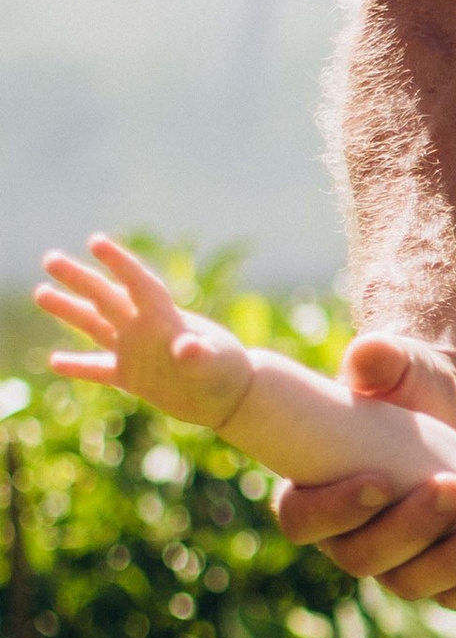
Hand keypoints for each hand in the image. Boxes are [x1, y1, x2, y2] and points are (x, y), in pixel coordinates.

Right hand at [36, 238, 253, 427]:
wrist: (233, 395)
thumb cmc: (229, 373)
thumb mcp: (216, 364)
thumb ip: (199, 356)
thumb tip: (187, 348)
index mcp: (165, 319)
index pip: (138, 285)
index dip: (120, 263)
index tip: (96, 242)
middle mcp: (144, 328)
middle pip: (106, 297)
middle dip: (79, 279)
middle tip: (49, 258)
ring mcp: (135, 351)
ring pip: (95, 326)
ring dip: (68, 310)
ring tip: (39, 292)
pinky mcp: (132, 377)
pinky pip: (98, 369)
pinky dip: (78, 366)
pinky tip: (53, 362)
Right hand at [272, 332, 455, 611]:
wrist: (453, 415)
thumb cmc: (409, 386)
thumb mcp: (398, 366)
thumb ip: (379, 361)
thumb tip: (369, 357)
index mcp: (312, 490)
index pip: (303, 519)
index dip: (336, 509)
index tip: (381, 481)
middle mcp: (344, 536)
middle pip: (363, 558)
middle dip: (410, 530)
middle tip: (454, 492)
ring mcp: (392, 562)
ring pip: (411, 584)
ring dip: (452, 564)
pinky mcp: (438, 573)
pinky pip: (454, 598)